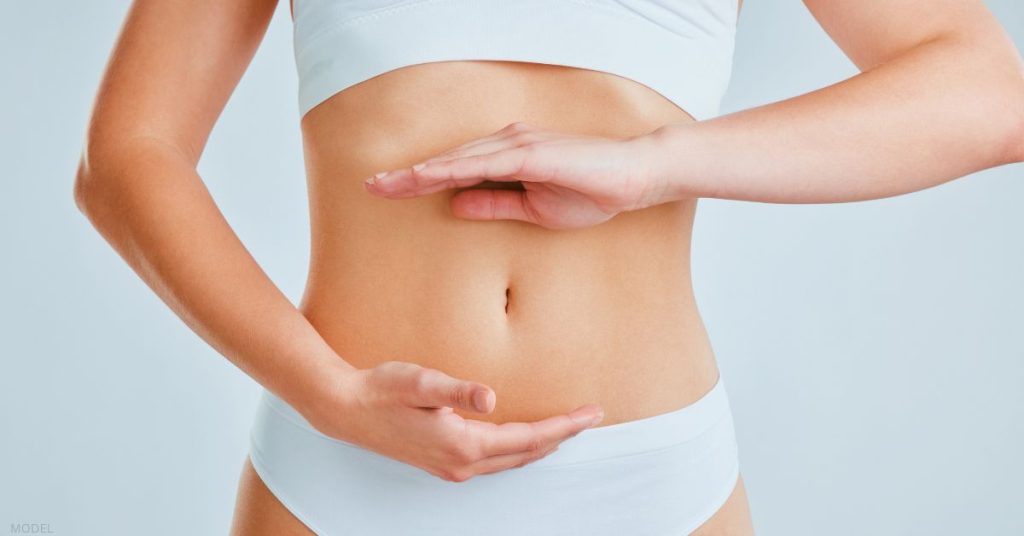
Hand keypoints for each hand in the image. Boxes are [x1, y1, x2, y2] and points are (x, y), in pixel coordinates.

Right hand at [309, 360, 604, 482]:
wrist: (344, 409)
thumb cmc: (381, 390)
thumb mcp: (420, 382)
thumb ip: (456, 390)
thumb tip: (490, 397)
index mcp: (463, 445)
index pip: (529, 438)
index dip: (563, 426)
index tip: (591, 414)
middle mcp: (461, 464)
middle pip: (526, 453)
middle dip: (561, 436)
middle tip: (590, 418)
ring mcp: (451, 468)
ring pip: (512, 460)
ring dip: (541, 445)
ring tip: (566, 427)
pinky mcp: (442, 463)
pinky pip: (494, 461)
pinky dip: (519, 449)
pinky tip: (523, 440)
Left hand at [363, 122, 666, 229]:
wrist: (635, 177)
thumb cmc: (591, 192)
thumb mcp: (534, 210)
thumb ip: (495, 205)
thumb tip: (455, 206)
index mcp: (508, 158)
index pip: (454, 171)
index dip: (419, 181)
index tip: (387, 191)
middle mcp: (508, 144)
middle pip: (448, 160)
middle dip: (408, 175)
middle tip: (370, 187)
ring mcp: (519, 144)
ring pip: (458, 158)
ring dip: (421, 171)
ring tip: (387, 184)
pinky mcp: (532, 152)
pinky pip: (484, 161)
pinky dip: (453, 168)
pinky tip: (428, 176)